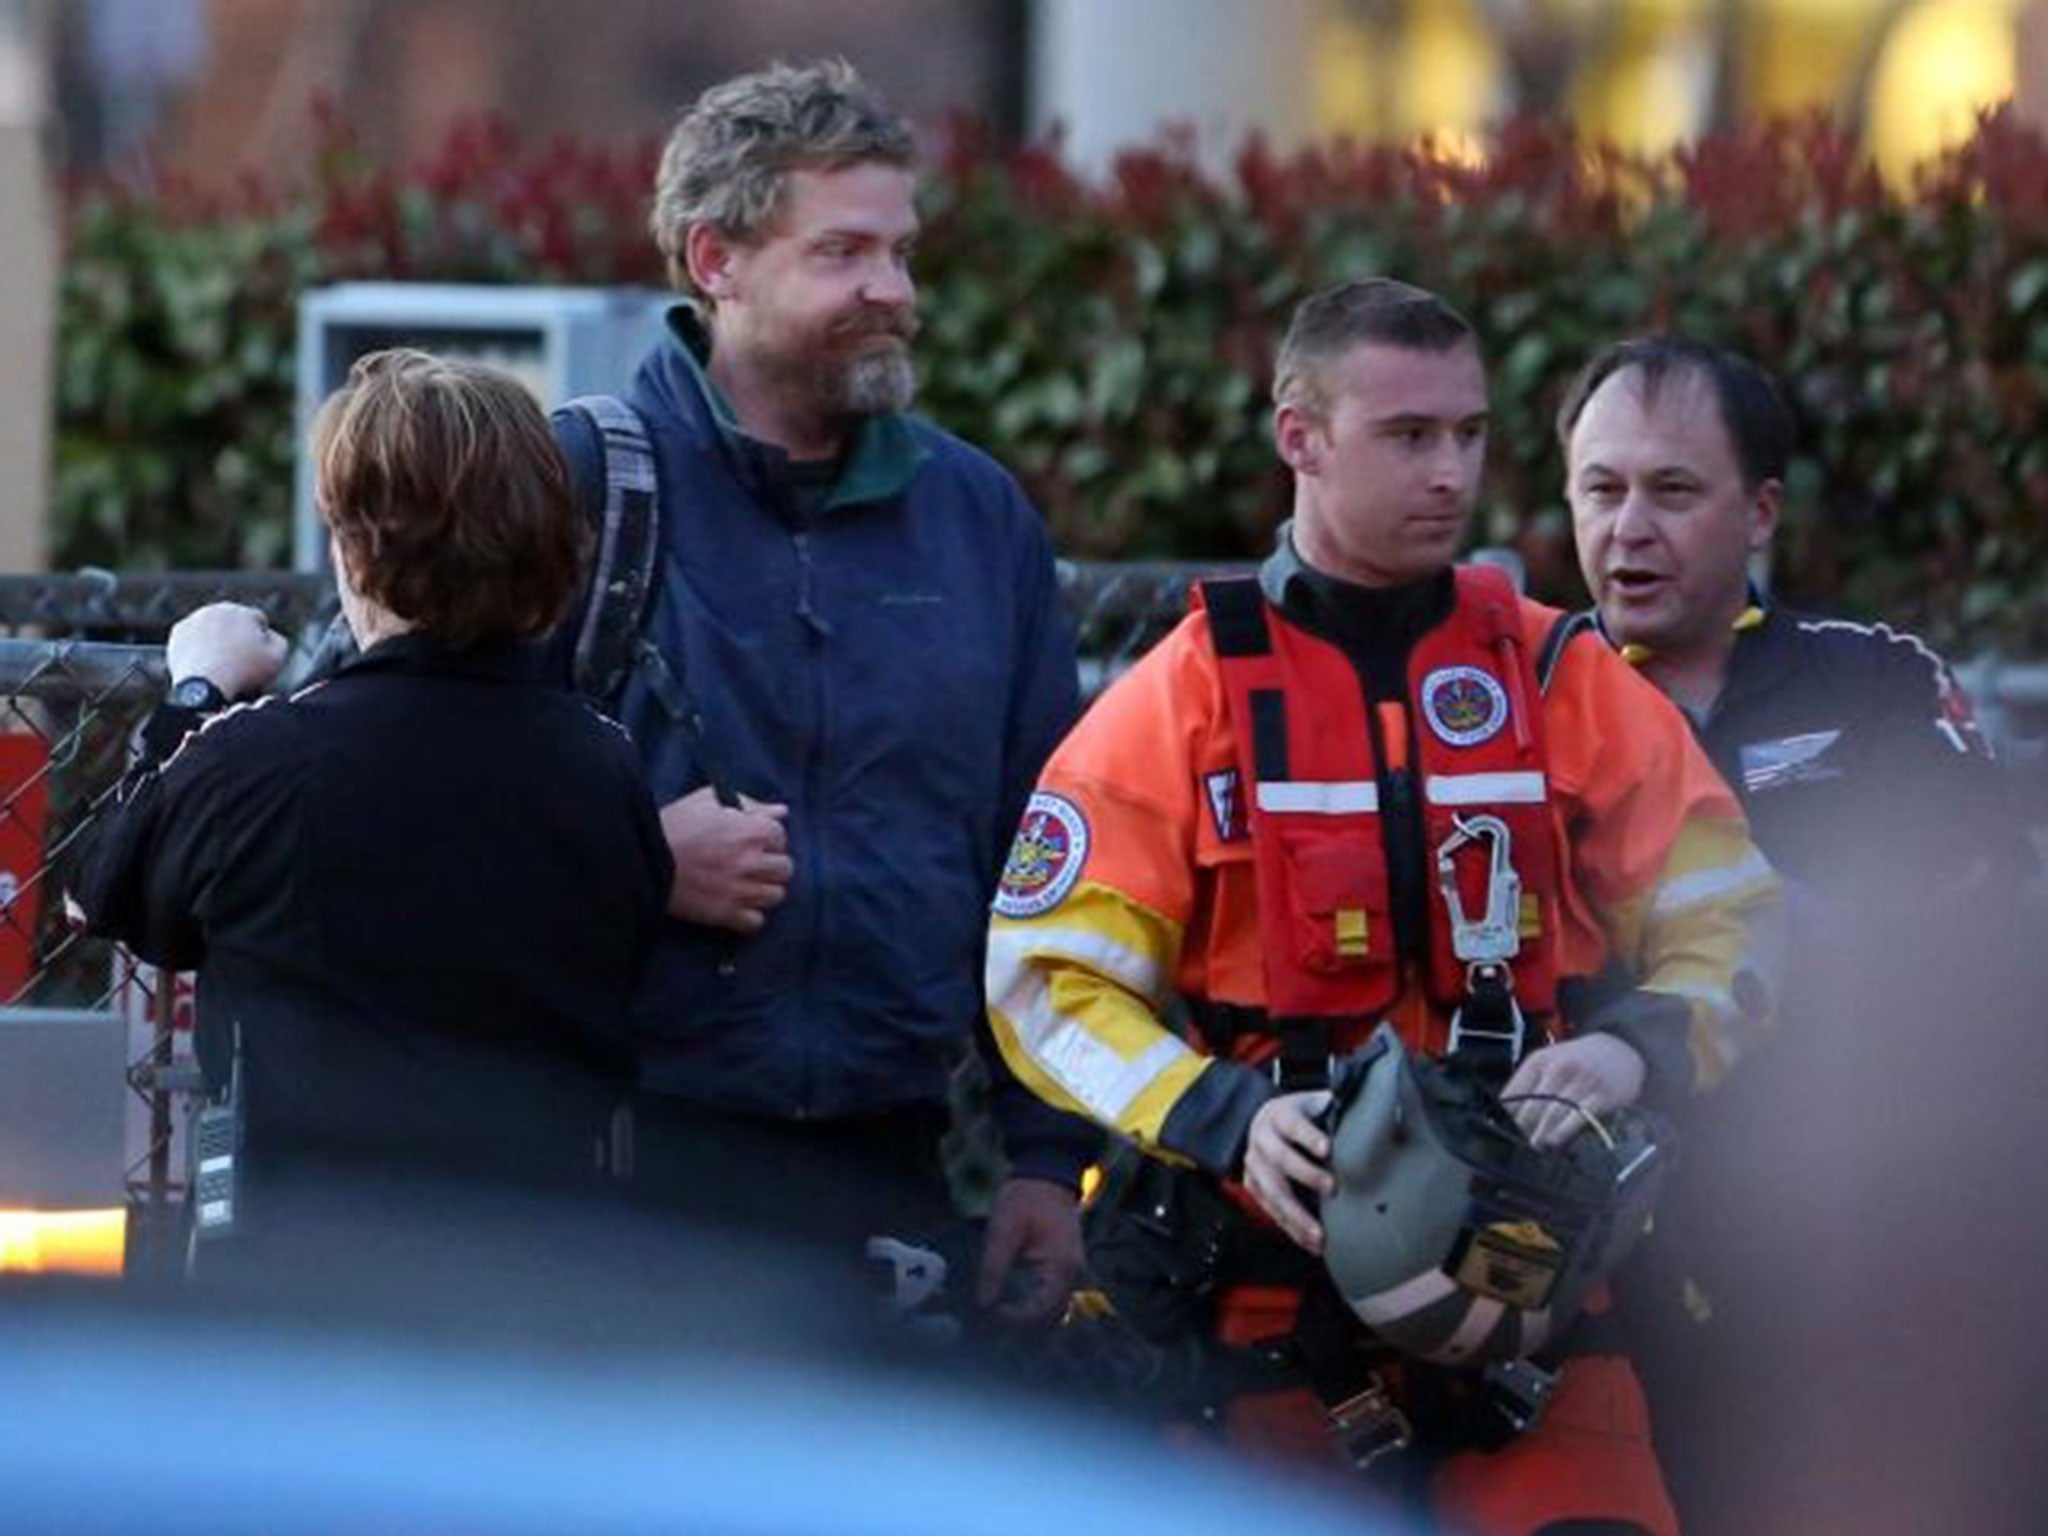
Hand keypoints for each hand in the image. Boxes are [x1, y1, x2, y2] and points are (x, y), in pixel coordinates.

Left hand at [165, 603, 288, 698]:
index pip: (258, 620)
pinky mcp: (178, 633)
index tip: (258, 657)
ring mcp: (194, 619)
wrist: (204, 686)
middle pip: (234, 622)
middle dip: (238, 636)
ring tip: (222, 665)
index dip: (261, 639)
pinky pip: (195, 638)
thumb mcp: (278, 657)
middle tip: (239, 661)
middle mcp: (216, 609)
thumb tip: (269, 634)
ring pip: (213, 629)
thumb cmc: (244, 672)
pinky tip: (206, 664)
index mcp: (242, 611)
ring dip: (218, 641)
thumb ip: (279, 640)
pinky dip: (200, 648)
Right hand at [658, 786, 791, 931]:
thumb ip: (749, 804)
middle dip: (772, 864)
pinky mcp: (726, 914)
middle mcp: (751, 862)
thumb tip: (781, 812)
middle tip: (753, 864)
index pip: (781, 836)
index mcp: (750, 831)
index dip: (768, 838)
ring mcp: (741, 890)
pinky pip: (756, 922)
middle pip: (785, 869)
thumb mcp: (709, 801)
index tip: (754, 841)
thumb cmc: (674, 825)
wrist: (642, 858)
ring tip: (747, 885)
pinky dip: (750, 915)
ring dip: (765, 890)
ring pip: (776, 896)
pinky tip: (737, 904)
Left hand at [976, 1176, 1084, 1324]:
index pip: (1042, 1311)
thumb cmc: (1026, 1198)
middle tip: (988, 1316)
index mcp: (1062, 1266)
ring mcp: (1068, 1276)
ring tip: (995, 1311)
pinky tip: (1006, 1301)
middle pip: (1049, 1319)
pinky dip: (1029, 1306)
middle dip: (1019, 1324)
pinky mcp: (1060, 1273)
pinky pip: (1048, 1300)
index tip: (989, 1311)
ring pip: (1050, 1313)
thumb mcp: (1003, 1228)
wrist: (1046, 1176)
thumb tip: (984, 1304)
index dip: (1015, 1319)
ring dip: (1025, 1318)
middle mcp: (1072, 1276)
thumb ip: (994, 1267)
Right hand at [1243, 1090, 1333, 1254]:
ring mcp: (1254, 1164)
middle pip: (1279, 1157)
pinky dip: (1291, 1229)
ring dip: (1296, 1214)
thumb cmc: (1301, 1116)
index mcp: (1279, 1114)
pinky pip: (1270, 1211)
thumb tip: (1380, 1111)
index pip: (1293, 1123)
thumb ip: (1339, 1108)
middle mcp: (1261, 1138)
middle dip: (1306, 1174)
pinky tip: (1310, 1243)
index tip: (1328, 1149)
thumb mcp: (1315, 1104)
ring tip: (1319, 1235)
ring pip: (1272, 1191)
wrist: (1264, 1123)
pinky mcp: (1253, 1186)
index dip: (1309, 1136)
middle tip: (1332, 1188)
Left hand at [1501, 1032, 1646, 1149]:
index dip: (1505, 1116)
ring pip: (1553, 1113)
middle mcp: (1558, 1068)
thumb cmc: (1578, 1060)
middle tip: (1515, 1146)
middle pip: (1532, 1105)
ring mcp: (1581, 1081)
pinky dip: (1564, 1132)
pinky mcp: (1602, 1095)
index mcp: (1538, 1061)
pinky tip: (1555, 1142)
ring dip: (1540, 1134)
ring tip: (1534, 1147)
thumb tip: (1505, 1114)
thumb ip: (1528, 1084)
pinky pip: (1579, 1117)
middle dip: (1522, 1128)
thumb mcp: (1549, 1061)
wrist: (1621, 1049)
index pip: (1514, 1093)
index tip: (1500, 1132)